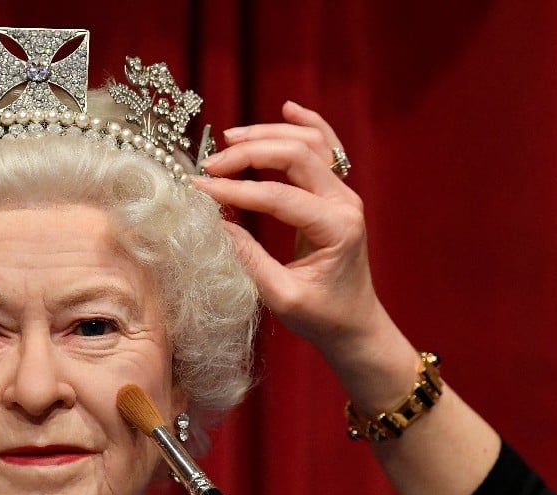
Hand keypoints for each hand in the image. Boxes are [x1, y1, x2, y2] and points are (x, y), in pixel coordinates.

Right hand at [193, 101, 382, 359]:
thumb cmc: (322, 318)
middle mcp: (345, 203)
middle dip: (249, 154)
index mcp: (337, 228)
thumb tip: (215, 223)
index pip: (279, 196)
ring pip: (309, 144)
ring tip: (230, 139)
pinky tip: (287, 108)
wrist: (355, 324)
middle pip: (296, 156)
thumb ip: (249, 260)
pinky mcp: (336, 194)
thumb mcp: (281, 297)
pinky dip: (307, 124)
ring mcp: (343, 194)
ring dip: (269, 135)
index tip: (200, 188)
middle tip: (210, 165)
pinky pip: (326, 148)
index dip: (236, 189)